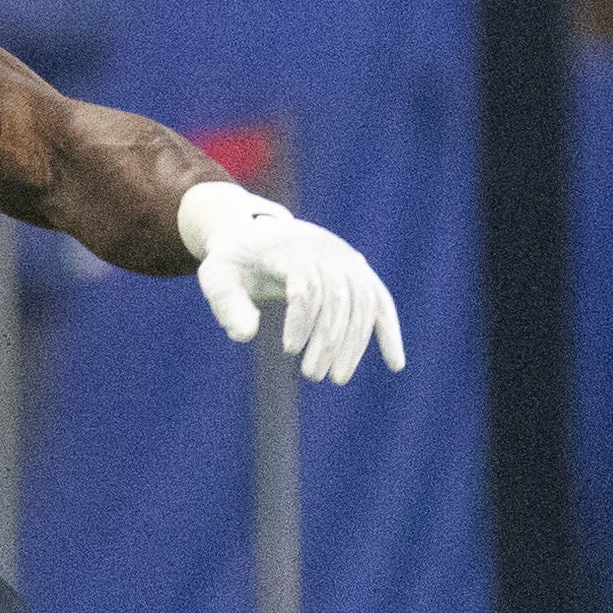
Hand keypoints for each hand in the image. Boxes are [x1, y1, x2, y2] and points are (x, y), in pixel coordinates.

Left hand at [178, 180, 404, 384]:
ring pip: (363, 302)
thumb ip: (226, 304)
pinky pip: (380, 301)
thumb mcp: (217, 277)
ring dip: (354, 344)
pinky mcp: (359, 272)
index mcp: (289, 247)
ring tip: (337, 377)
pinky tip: (395, 363)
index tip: (287, 349)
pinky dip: (389, 331)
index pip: (305, 286)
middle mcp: (324, 249)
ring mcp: (346, 259)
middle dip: (328, 341)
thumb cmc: (236, 261)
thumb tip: (244, 335)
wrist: (258, 234)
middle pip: (337, 297)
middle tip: (313, 376)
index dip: (300, 321)